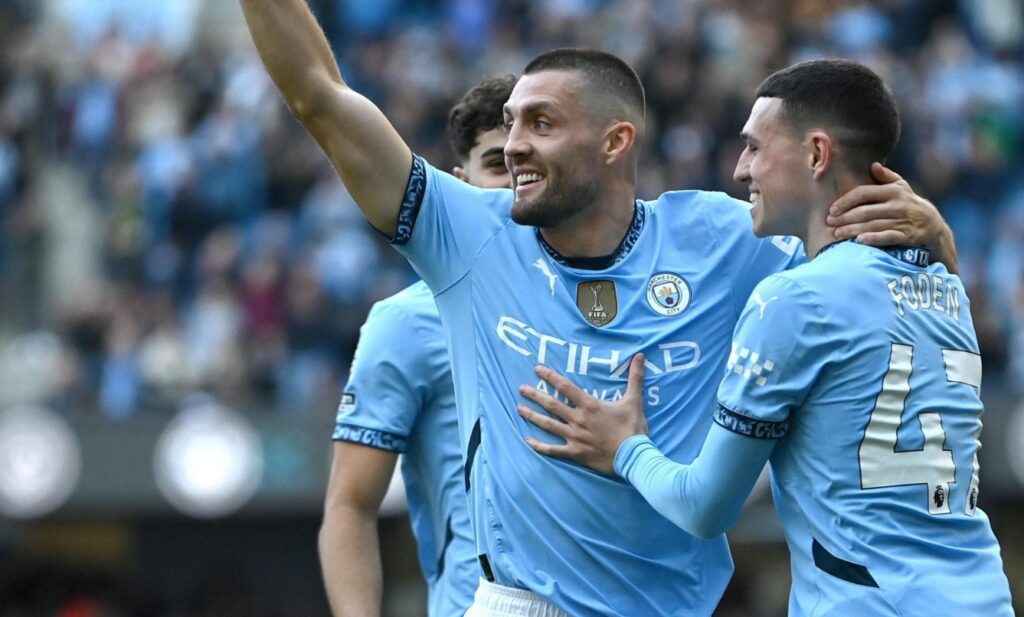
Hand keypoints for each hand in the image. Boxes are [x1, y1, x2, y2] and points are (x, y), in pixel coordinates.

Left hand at [517, 354, 648, 474]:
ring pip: (548, 425)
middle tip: (521, 388)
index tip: (537, 369)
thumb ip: (635, 377)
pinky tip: (528, 440)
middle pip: (551, 404)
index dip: (550, 377)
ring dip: (532, 416)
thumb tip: (640, 356)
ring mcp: (574, 437)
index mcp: (590, 405)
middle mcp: (578, 419)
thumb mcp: (634, 400)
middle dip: (535, 395)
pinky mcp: (575, 453)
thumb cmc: (633, 428)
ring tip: (519, 408)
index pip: (565, 387)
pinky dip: (539, 446)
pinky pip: (553, 450)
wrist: (633, 456)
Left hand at [827, 162, 945, 247]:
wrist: (932, 223)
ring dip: (853, 230)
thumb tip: (873, 165)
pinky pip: (887, 237)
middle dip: (845, 217)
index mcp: (892, 191)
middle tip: (830, 222)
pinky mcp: (906, 235)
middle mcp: (897, 205)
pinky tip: (859, 241)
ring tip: (837, 234)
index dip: (846, 201)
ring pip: (873, 225)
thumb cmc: (908, 202)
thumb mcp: (901, 186)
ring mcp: (902, 221)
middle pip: (865, 211)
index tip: (832, 209)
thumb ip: (886, 176)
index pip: (863, 193)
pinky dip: (873, 239)